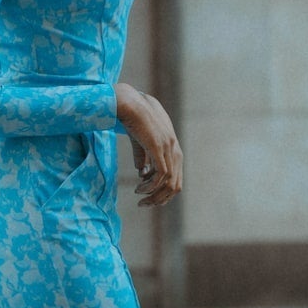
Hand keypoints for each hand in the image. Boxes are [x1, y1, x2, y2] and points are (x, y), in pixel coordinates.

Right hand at [115, 82, 181, 207]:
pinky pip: (160, 175)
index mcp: (174, 149)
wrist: (130, 103)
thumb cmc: (135, 120)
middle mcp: (175, 150)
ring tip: (139, 196)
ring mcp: (169, 149)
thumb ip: (144, 156)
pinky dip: (150, 186)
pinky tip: (139, 187)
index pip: (176, 180)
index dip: (163, 193)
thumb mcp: (141, 141)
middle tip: (143, 204)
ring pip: (168, 184)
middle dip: (159, 199)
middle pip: (175, 186)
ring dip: (153, 194)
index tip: (148, 198)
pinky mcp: (159, 148)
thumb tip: (142, 173)